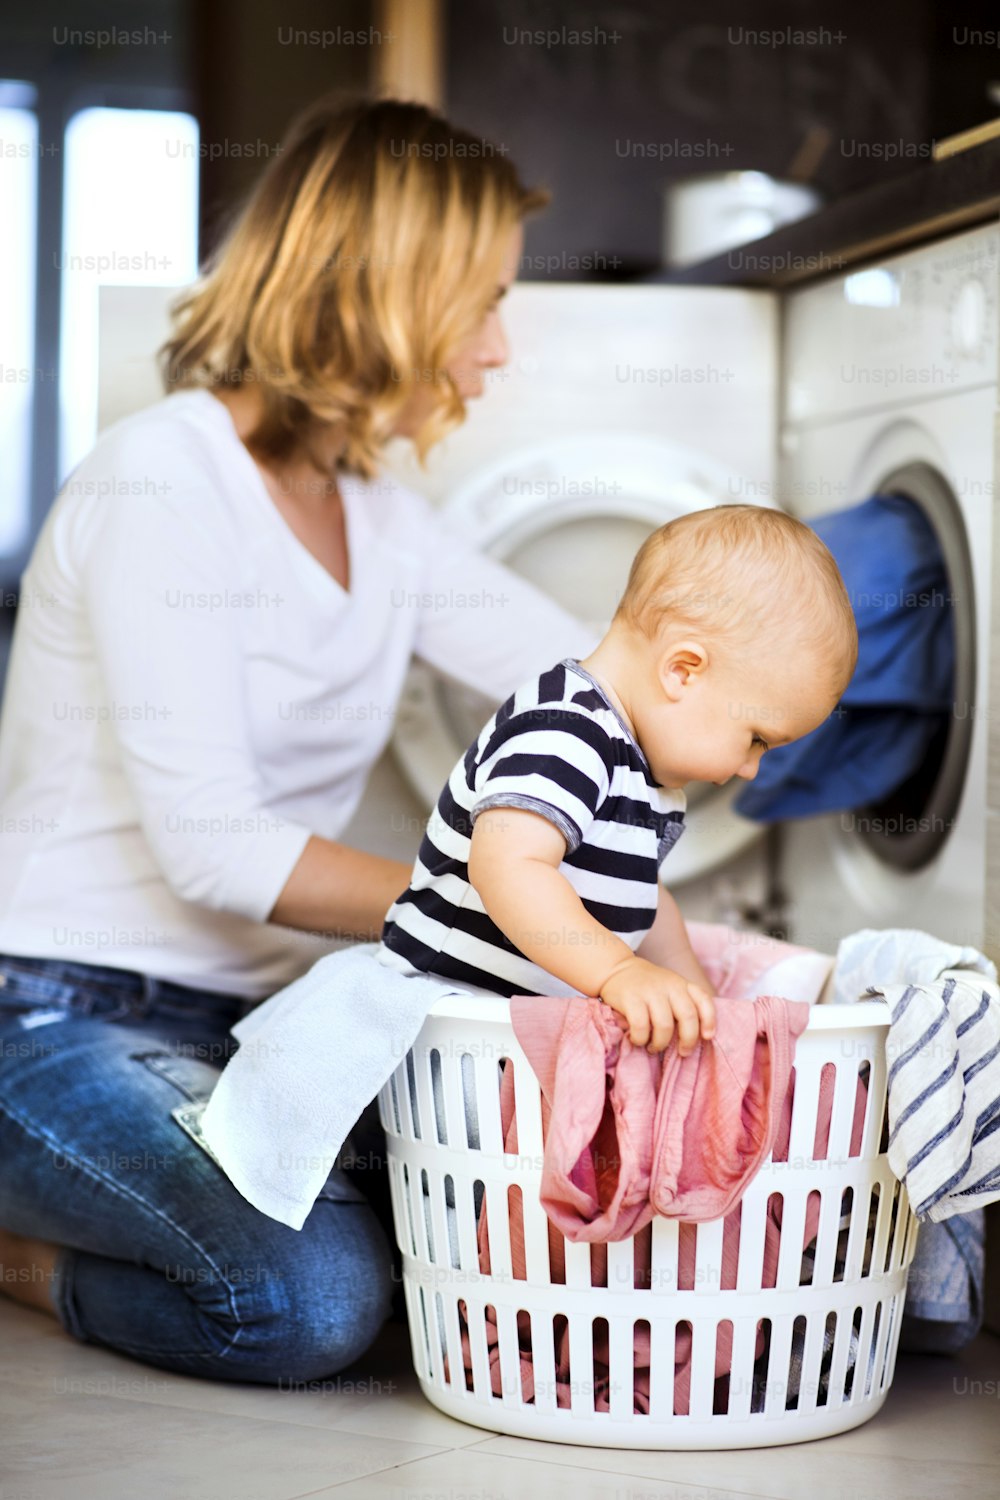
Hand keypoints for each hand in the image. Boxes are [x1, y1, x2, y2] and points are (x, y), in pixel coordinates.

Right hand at [598, 955, 715, 1054]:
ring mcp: (650, 991)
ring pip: (664, 1025)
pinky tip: (638, 1040)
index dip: (709, 1021)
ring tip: (654, 1048)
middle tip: (683, 1052)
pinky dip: (641, 1039)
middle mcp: (669, 986)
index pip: (704, 1000)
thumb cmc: (648, 987)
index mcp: (682, 984)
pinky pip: (641, 1026)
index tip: (707, 1037)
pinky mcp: (631, 998)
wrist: (617, 969)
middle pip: (688, 1016)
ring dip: (661, 1043)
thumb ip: (683, 1004)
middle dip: (688, 1040)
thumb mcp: (670, 988)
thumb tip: (698, 1036)